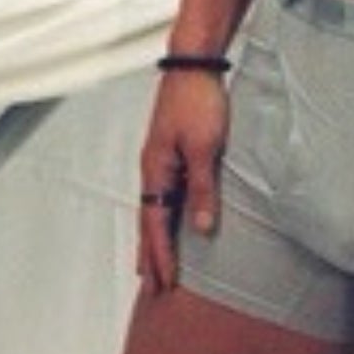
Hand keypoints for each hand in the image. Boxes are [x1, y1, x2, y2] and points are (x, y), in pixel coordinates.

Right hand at [134, 69, 228, 292]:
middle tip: (151, 288)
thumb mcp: (206, 148)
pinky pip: (164, 196)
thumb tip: (202, 228)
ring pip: (154, 210)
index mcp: (155, 171)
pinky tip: (170, 223)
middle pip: (147, 222)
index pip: (155, 224)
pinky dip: (164, 218)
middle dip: (149, 256)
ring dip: (153, 240)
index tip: (164, 282)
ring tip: (152, 265)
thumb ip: (203, 189)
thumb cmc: (199, 102)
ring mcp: (160, 161)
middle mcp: (152, 170)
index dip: (160, 255)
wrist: (194, 66)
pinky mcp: (171, 153)